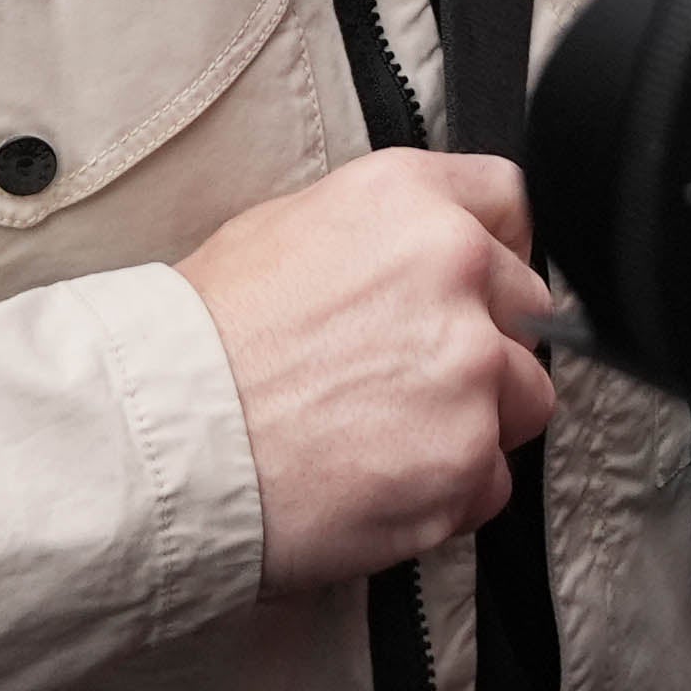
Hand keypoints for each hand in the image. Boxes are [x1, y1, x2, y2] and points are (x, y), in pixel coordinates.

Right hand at [175, 148, 557, 591]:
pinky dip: (447, 491)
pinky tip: (378, 479)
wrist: (164, 440)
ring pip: (522, 399)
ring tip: (385, 435)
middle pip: (526, 307)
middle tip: (409, 377)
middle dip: (483, 344)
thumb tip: (430, 252)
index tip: (478, 285)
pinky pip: (491, 481)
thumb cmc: (200, 341)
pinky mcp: (466, 461)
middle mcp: (454, 270)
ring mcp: (469, 369)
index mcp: (408, 199)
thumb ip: (385, 233)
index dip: (495, 248)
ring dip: (473, 422)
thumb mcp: (284, 228)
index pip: (509, 200)